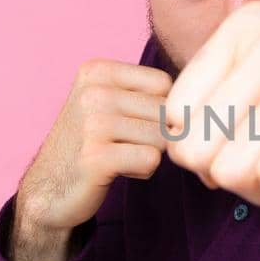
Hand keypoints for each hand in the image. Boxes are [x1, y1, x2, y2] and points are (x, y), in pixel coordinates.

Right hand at [17, 58, 174, 237]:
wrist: (48, 189)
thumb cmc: (93, 144)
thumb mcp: (112, 103)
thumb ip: (148, 92)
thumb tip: (211, 93)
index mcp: (98, 71)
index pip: (164, 84)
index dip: (159, 110)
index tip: (130, 123)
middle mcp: (94, 91)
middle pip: (165, 111)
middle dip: (155, 134)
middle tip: (122, 144)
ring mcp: (93, 123)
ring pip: (162, 137)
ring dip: (148, 154)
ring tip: (118, 155)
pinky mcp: (96, 156)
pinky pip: (150, 160)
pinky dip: (141, 171)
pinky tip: (116, 170)